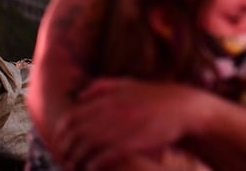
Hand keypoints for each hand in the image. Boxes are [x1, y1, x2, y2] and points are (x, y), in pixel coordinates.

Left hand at [53, 78, 199, 170]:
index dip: (62, 131)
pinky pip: (103, 158)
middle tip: (67, 157)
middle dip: (67, 148)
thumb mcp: (129, 84)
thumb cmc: (155, 99)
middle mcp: (112, 112)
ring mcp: (122, 128)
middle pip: (76, 134)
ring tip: (77, 165)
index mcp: (108, 98)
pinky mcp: (132, 144)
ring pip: (87, 148)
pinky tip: (93, 168)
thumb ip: (104, 86)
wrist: (184, 109)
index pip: (71, 117)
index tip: (62, 140)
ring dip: (78, 159)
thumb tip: (80, 94)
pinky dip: (94, 165)